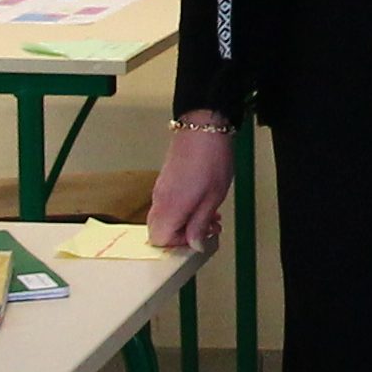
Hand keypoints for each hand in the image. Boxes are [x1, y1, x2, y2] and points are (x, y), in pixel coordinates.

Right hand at [149, 121, 237, 258]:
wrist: (204, 127)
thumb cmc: (211, 159)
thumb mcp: (213, 198)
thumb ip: (200, 224)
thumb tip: (195, 244)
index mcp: (169, 207)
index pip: (160, 240)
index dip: (179, 244)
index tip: (199, 237)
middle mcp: (160, 200)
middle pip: (159, 230)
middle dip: (183, 234)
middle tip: (207, 228)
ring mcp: (161, 189)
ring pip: (165, 217)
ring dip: (186, 221)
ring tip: (210, 215)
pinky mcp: (165, 180)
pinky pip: (168, 204)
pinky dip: (183, 209)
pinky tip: (202, 201)